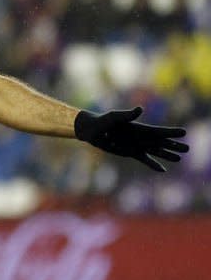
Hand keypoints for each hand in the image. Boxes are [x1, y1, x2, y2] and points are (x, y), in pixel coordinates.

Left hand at [74, 107, 189, 171]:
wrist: (91, 131)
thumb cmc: (102, 121)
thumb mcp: (115, 117)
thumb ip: (127, 115)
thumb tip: (141, 109)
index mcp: (139, 127)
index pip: (159, 131)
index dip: (171, 132)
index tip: (184, 132)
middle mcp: (141, 136)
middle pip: (161, 142)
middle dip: (174, 145)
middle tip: (188, 149)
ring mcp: (136, 145)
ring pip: (155, 151)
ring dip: (167, 155)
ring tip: (179, 159)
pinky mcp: (130, 152)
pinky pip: (144, 159)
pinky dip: (152, 164)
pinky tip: (162, 170)